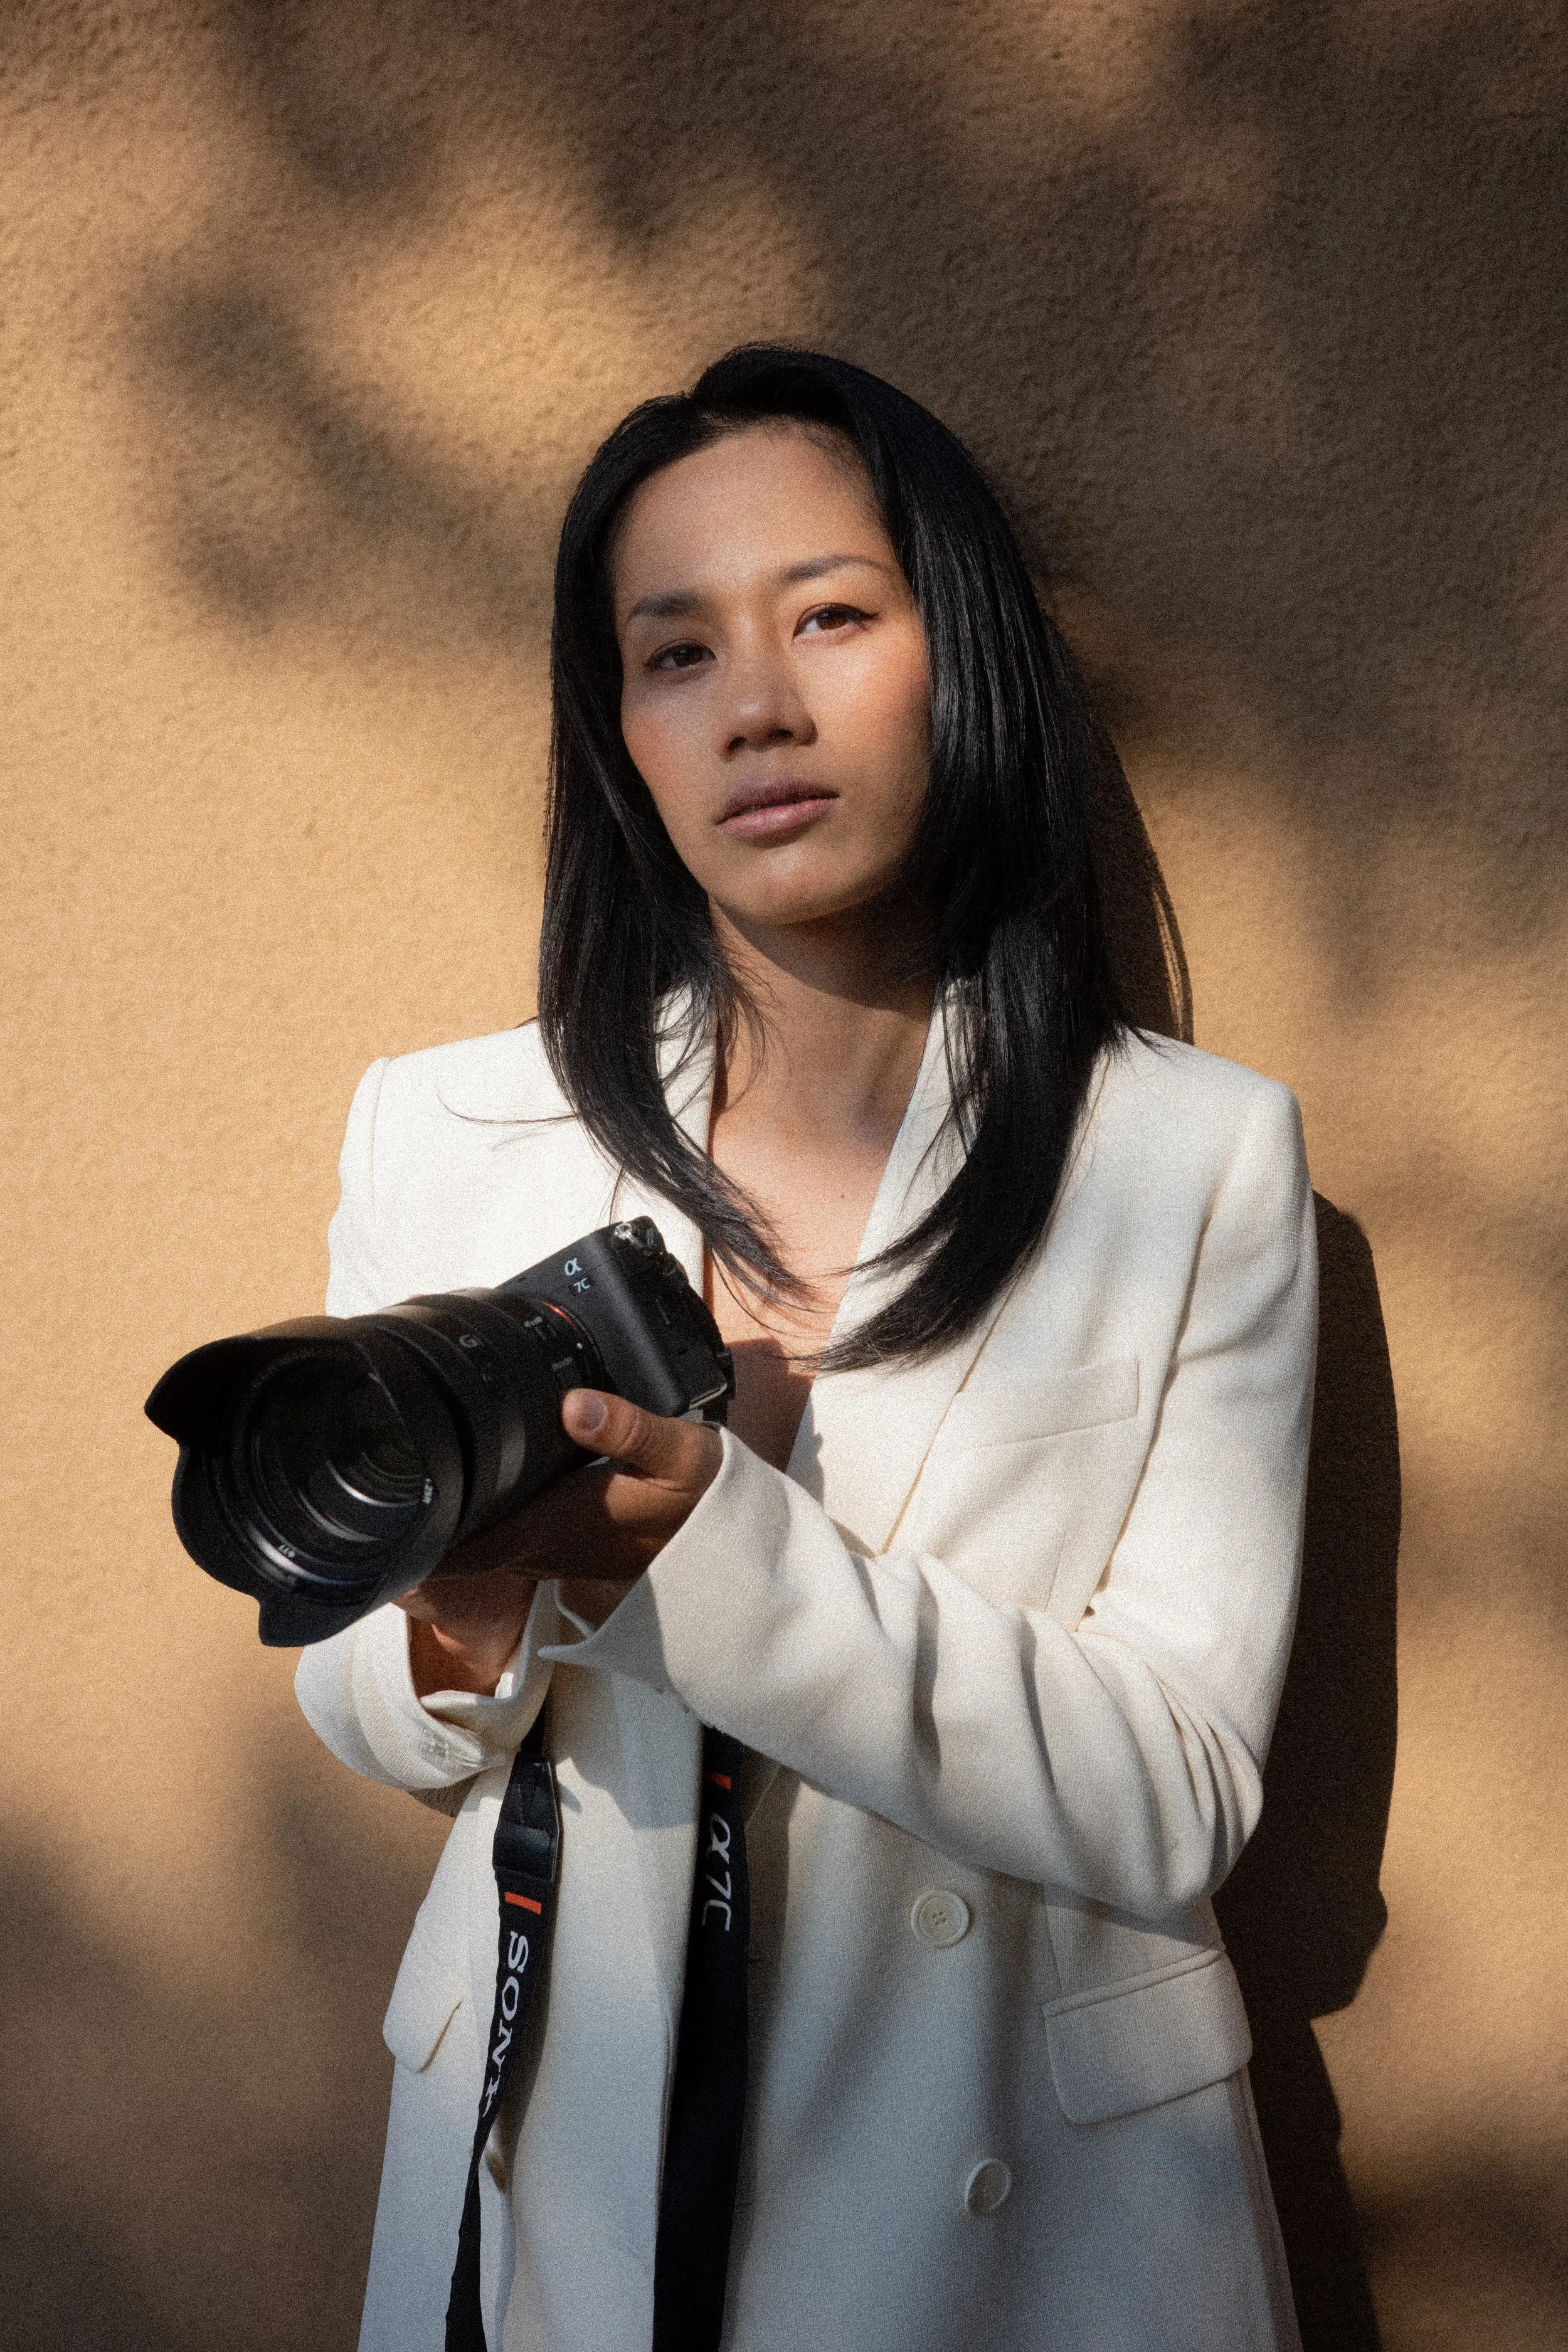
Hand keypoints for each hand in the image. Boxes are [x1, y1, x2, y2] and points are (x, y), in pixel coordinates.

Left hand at [398, 1389, 721, 1697]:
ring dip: (438, 1523)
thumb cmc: (706, 1505)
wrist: (733, 1554)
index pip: (464, 1544)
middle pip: (452, 1546)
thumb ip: (630, 1427)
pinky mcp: (563, 1543)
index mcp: (557, 1523)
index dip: (412, 1541)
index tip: (368, 1529)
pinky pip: (498, 1536)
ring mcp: (550, 1549)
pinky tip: (463, 1490)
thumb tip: (576, 1403)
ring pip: (472, 1543)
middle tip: (362, 1494)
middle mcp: (543, 1544)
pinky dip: (471, 1519)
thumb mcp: (683, 1455)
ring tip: (395, 1487)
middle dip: (409, 1528)